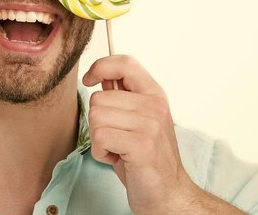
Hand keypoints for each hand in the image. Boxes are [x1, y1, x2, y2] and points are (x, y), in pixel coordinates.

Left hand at [82, 55, 195, 213]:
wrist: (168, 195)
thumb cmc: (147, 159)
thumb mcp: (136, 120)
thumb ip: (122, 97)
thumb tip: (100, 75)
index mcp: (155, 95)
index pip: (125, 63)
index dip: (101, 66)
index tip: (89, 80)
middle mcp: (154, 106)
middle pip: (99, 97)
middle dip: (98, 121)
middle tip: (116, 138)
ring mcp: (149, 125)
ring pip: (96, 117)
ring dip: (98, 139)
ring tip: (118, 149)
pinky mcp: (141, 145)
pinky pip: (99, 137)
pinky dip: (100, 152)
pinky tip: (117, 159)